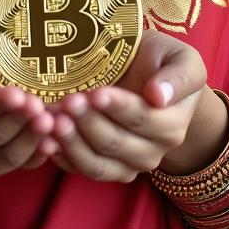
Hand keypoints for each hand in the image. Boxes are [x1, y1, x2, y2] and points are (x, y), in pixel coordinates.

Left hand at [45, 31, 223, 182]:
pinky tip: (46, 140)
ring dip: (72, 144)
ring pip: (97, 164)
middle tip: (67, 102)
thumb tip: (159, 96)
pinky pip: (81, 169)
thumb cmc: (163, 62)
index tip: (95, 92)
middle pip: (115, 143)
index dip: (117, 108)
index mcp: (172, 126)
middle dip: (88, 122)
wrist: (150, 75)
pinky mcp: (104, 166)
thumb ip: (178, 77)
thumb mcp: (182, 59)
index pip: (142, 120)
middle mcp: (151, 151)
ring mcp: (126, 163)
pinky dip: (62, 157)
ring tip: (52, 121)